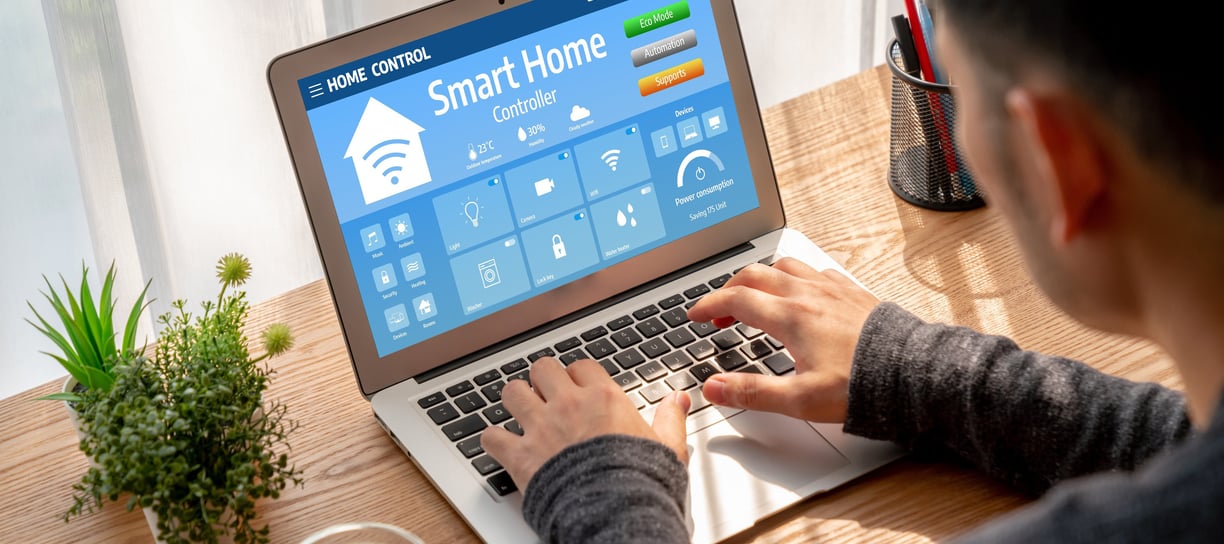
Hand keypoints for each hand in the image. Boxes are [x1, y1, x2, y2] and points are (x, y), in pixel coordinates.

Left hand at [481, 358, 690, 492]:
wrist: (615, 513)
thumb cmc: (641, 483)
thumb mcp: (668, 448)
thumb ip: (670, 419)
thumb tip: (677, 399)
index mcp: (604, 398)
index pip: (581, 366)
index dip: (577, 375)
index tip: (578, 387)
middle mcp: (569, 405)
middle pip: (543, 368)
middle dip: (542, 380)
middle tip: (546, 394)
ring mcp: (541, 427)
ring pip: (512, 392)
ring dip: (515, 401)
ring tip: (521, 412)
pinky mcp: (520, 455)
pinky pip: (491, 436)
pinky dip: (493, 440)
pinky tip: (501, 444)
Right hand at [687, 257, 878, 421]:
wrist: (913, 374)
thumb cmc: (862, 386)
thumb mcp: (799, 400)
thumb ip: (752, 392)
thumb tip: (713, 388)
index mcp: (791, 317)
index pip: (736, 299)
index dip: (708, 304)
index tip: (695, 314)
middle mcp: (809, 295)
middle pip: (755, 274)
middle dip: (730, 288)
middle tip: (719, 309)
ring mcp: (832, 289)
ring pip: (785, 265)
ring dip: (762, 276)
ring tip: (755, 296)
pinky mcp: (852, 291)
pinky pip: (816, 271)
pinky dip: (796, 277)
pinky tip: (800, 293)